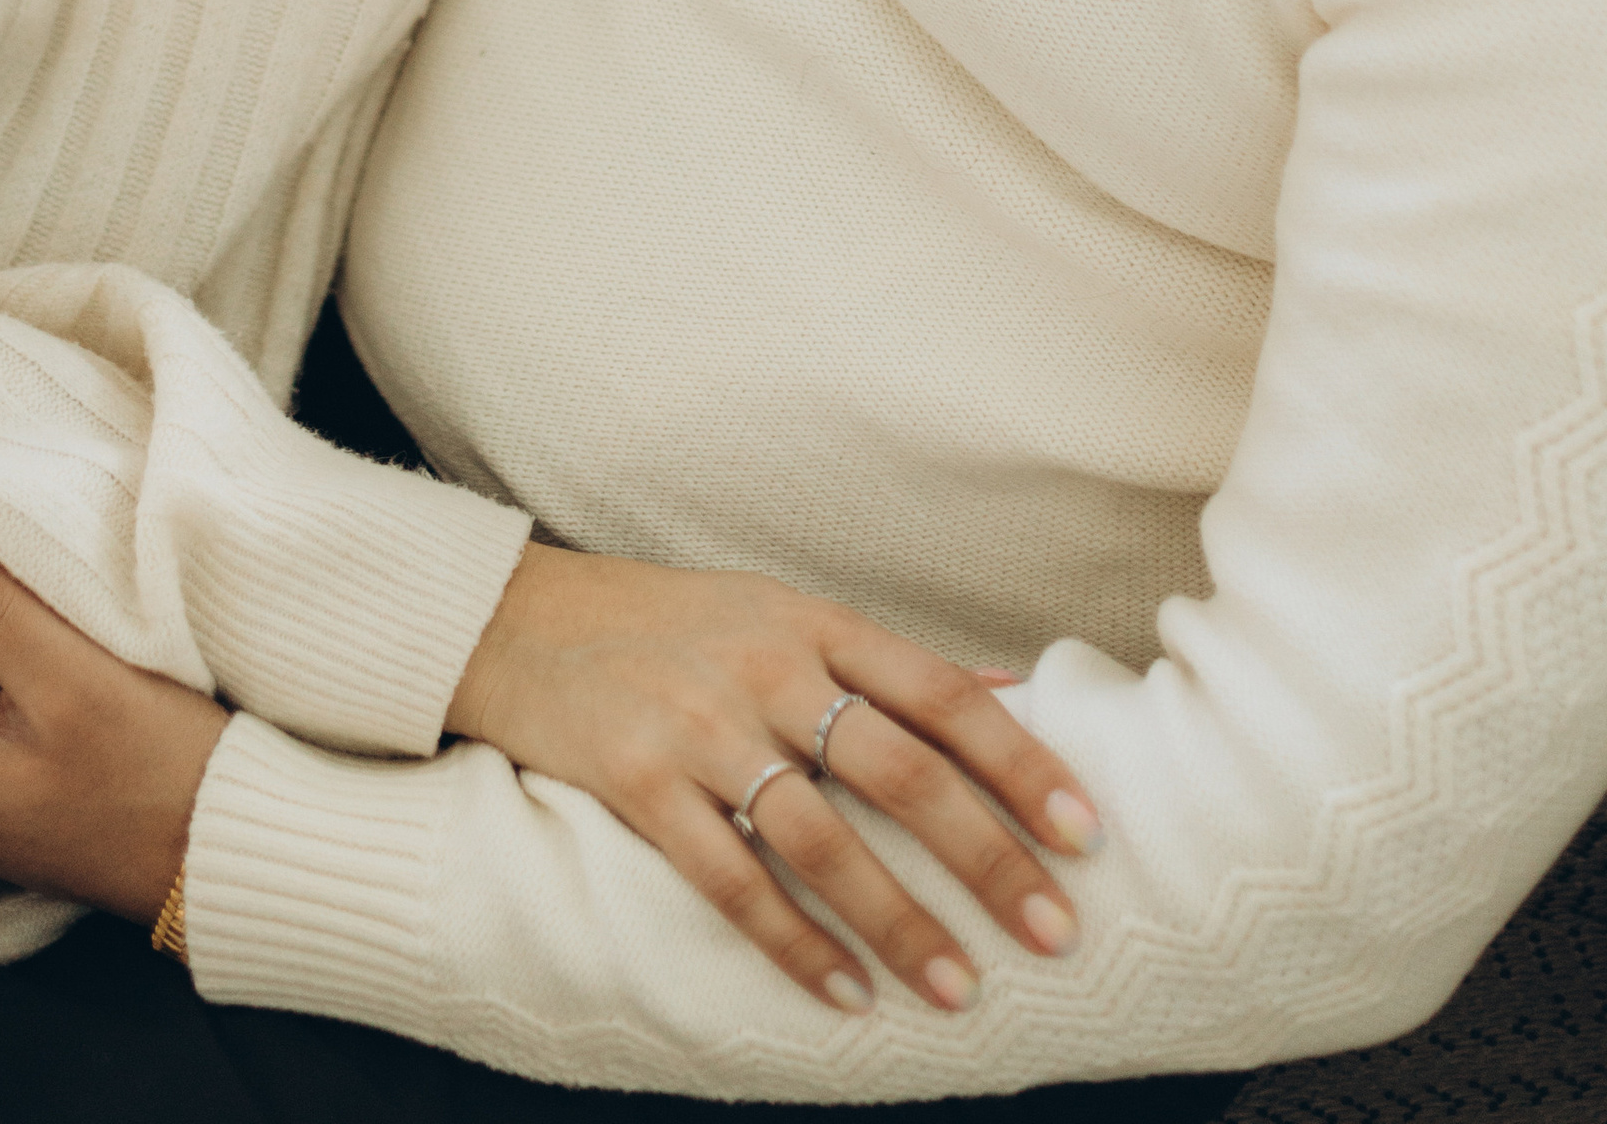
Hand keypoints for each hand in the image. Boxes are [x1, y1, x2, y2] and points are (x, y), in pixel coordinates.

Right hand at [447, 542, 1100, 1016]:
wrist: (521, 619)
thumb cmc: (672, 623)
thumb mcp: (781, 612)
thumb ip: (885, 662)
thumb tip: (1010, 688)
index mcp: (814, 623)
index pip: (942, 693)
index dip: (1020, 762)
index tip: (1085, 832)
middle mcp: (767, 668)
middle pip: (901, 770)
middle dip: (986, 858)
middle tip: (1053, 933)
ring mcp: (700, 725)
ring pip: (822, 837)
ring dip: (898, 921)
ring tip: (958, 991)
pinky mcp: (637, 780)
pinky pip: (729, 877)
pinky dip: (793, 942)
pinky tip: (844, 994)